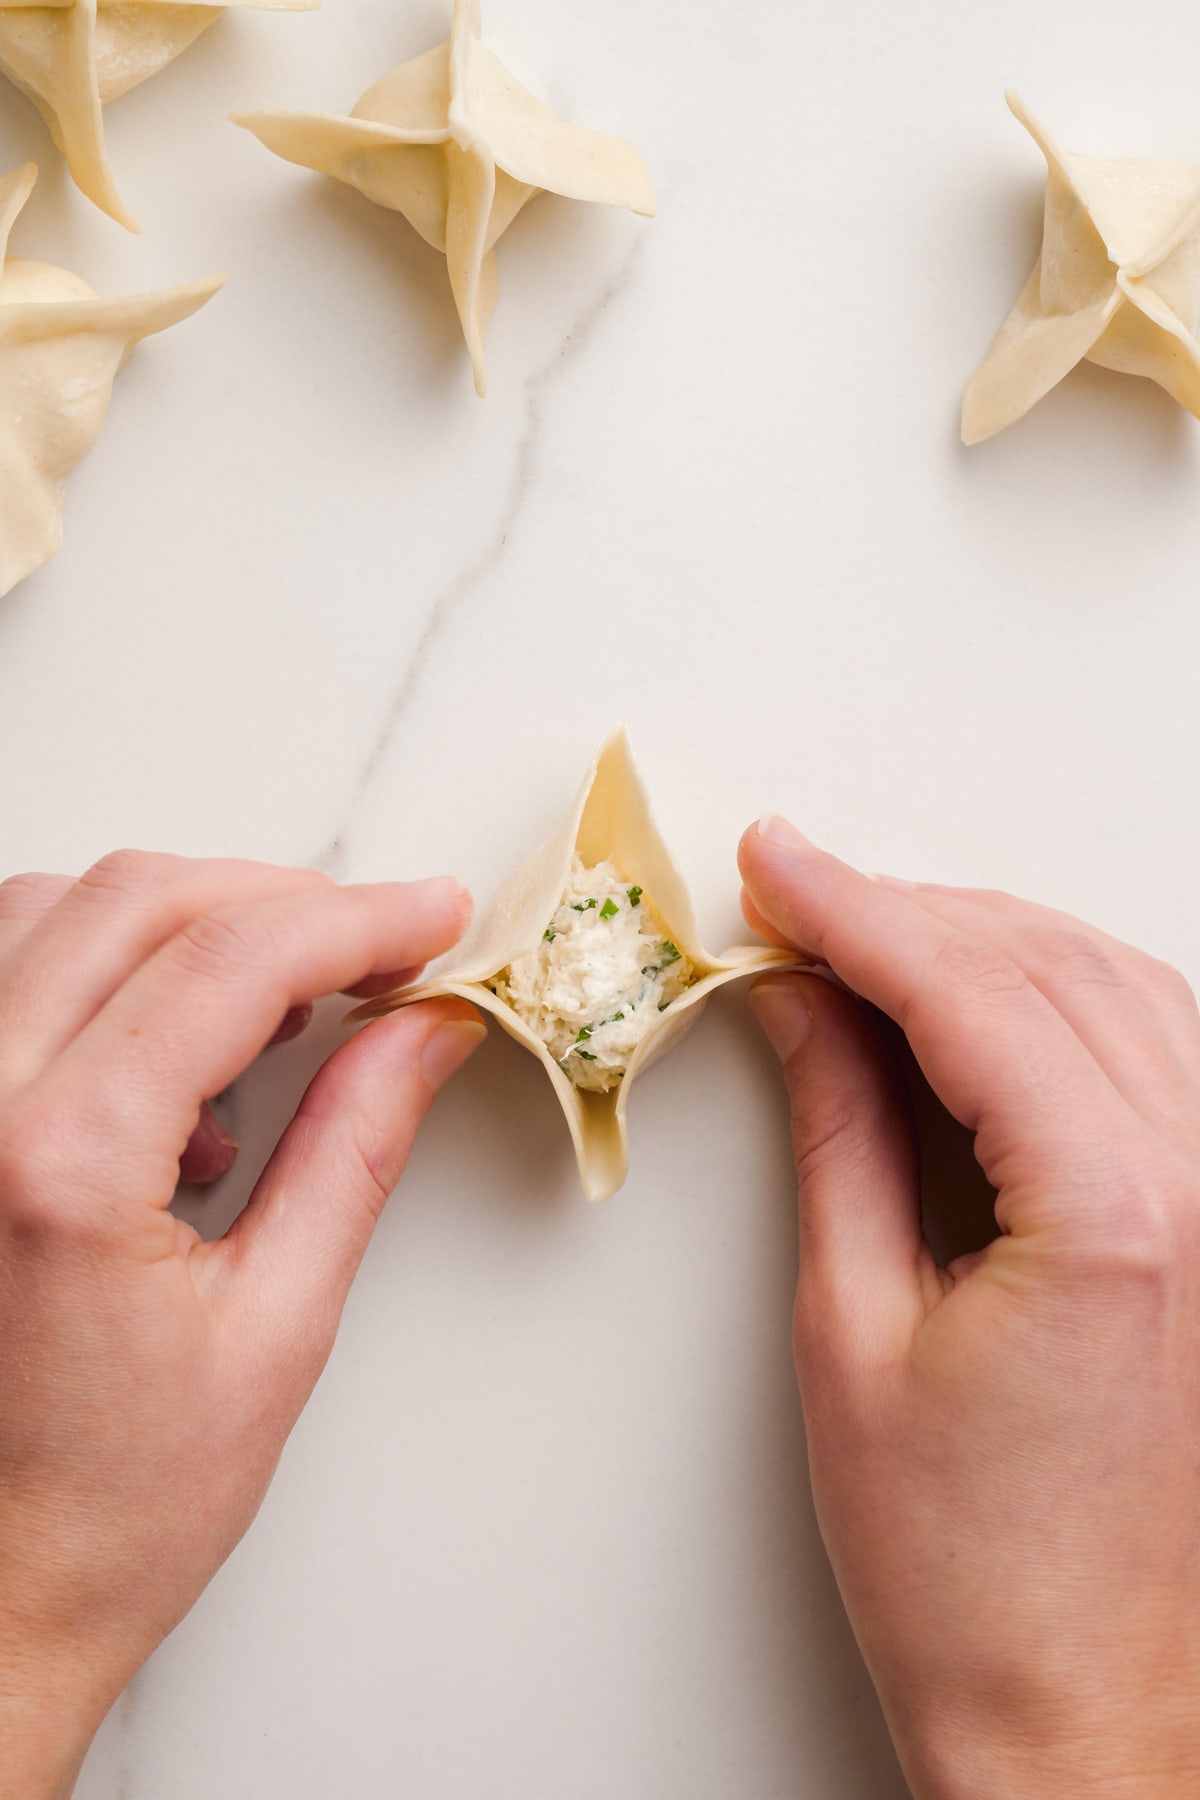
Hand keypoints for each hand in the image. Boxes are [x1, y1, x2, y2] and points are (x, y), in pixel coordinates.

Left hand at [0, 853, 483, 1799]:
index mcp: (57, 1163)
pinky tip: (177, 1071)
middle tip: (382, 947)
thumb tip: (425, 1029)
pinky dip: (108, 971)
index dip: (357, 918)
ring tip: (285, 1003)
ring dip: (188, 924)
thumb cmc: (109, 1508)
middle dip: (282, 901)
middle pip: (137, 899)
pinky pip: (10, 973)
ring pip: (57, 909)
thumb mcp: (277, 1326)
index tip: (435, 917)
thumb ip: (354, 1145)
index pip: (230, 960)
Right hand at [739, 816, 1199, 1799]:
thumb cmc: (970, 1573)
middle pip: (1047, 966)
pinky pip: (1158, 1049)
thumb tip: (798, 1008)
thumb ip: (836, 1135)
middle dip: (908, 910)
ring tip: (868, 934)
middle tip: (795, 895)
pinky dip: (1061, 995)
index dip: (852, 908)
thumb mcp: (854, 1334)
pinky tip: (984, 997)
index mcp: (1114, 1215)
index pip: (966, 992)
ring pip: (1117, 985)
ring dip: (987, 939)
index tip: (774, 864)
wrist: (1085, 1714)